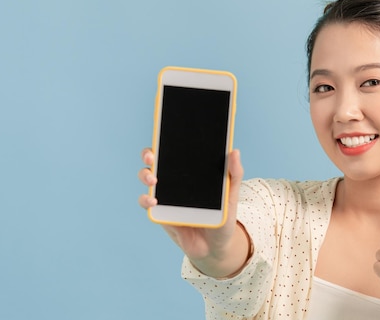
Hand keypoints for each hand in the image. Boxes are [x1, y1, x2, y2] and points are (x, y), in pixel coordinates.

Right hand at [138, 148, 248, 277]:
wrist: (216, 245)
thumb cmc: (223, 216)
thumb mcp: (232, 194)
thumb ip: (234, 174)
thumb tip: (234, 151)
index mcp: (191, 171)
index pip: (175, 150)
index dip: (167, 139)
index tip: (166, 134)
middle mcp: (174, 180)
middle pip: (155, 160)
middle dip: (149, 154)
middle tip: (152, 156)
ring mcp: (166, 195)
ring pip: (147, 178)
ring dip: (145, 175)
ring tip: (154, 179)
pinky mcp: (161, 213)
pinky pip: (147, 203)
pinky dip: (146, 200)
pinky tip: (153, 201)